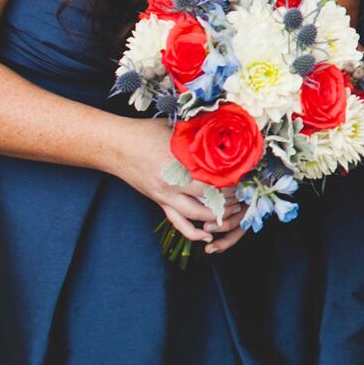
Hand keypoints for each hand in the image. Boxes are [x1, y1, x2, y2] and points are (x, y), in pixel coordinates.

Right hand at [112, 118, 247, 254]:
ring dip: (216, 215)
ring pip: (195, 214)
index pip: (213, 176)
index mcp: (179, 163)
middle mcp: (172, 182)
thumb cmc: (146, 132)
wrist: (115, 145)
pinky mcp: (159, 202)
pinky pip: (178, 223)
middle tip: (245, 195)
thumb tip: (225, 127)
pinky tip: (207, 236)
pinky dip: (193, 232)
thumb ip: (199, 133)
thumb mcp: (177, 128)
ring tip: (233, 210)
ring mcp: (164, 195)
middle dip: (229, 199)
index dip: (233, 179)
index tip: (248, 177)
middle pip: (208, 198)